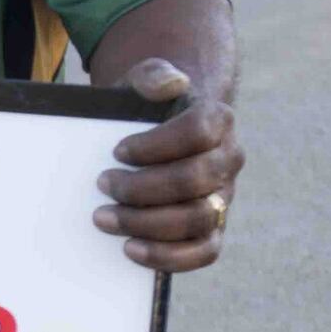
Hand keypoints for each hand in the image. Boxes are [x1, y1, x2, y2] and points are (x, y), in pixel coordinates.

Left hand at [92, 58, 240, 270]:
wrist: (161, 131)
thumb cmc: (148, 108)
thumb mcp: (143, 81)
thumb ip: (153, 74)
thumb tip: (170, 84)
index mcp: (218, 120)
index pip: (198, 133)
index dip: (156, 145)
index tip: (118, 151)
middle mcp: (228, 160)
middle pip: (196, 180)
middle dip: (143, 187)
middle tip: (102, 184)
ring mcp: (223, 196)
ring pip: (199, 219)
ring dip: (147, 223)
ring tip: (103, 217)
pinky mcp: (213, 227)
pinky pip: (204, 252)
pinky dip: (169, 257)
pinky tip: (130, 249)